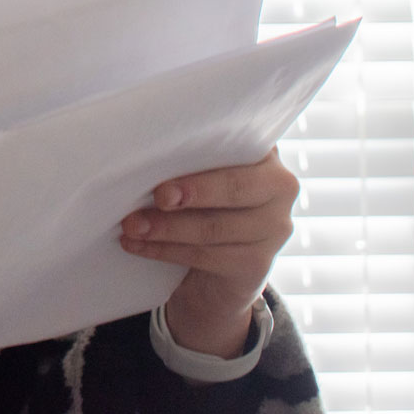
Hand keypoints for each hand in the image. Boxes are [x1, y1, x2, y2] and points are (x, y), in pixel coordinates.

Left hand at [120, 148, 297, 357]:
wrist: (217, 266)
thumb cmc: (200, 200)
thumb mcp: (200, 172)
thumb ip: (189, 157)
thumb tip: (141, 147)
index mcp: (264, 152)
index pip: (240, 147)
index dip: (205, 156)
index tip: (172, 167)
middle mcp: (280, 186)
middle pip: (235, 188)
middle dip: (193, 192)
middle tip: (157, 197)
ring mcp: (275, 227)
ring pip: (216, 227)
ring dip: (167, 228)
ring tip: (132, 225)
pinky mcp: (258, 263)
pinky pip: (208, 256)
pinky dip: (165, 250)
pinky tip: (137, 245)